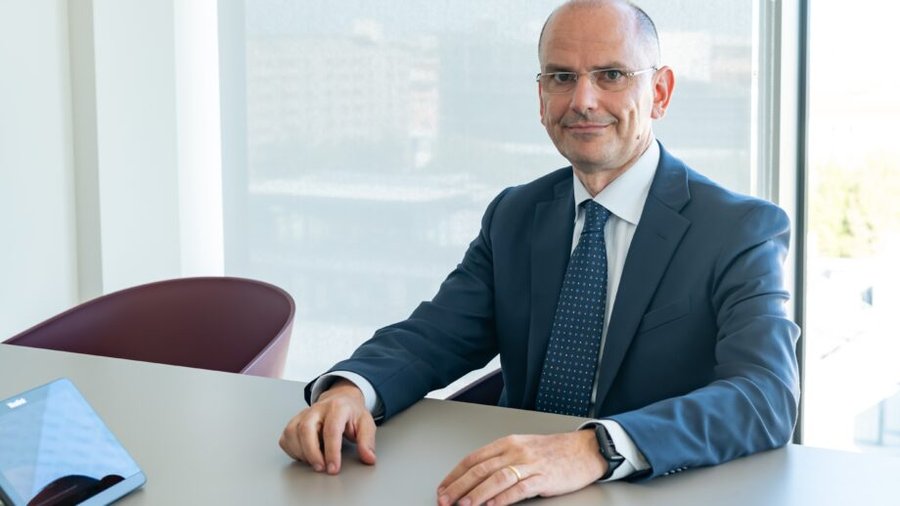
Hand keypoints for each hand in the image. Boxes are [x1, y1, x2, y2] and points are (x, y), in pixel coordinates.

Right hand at [279, 379, 376, 473]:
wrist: (341, 399)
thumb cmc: (352, 414)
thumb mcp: (366, 424)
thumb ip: (367, 441)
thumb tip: (369, 458)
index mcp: (338, 407)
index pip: (331, 429)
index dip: (332, 451)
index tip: (333, 468)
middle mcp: (318, 409)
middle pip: (306, 429)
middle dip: (312, 453)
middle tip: (321, 468)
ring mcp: (304, 414)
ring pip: (292, 433)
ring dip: (301, 453)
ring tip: (315, 462)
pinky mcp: (294, 421)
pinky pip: (286, 437)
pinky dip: (292, 450)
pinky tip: (305, 455)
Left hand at [437, 430, 605, 505]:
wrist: (584, 449)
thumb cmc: (553, 451)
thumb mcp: (522, 448)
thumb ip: (500, 460)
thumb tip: (475, 478)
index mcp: (507, 443)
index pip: (473, 458)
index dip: (455, 474)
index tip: (443, 488)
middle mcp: (515, 451)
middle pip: (480, 469)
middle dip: (459, 486)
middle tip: (445, 500)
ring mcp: (530, 464)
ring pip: (497, 478)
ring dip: (477, 493)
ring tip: (464, 505)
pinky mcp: (544, 478)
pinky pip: (520, 488)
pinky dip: (503, 498)